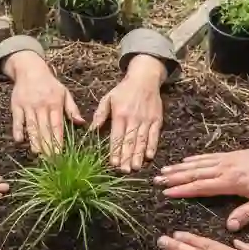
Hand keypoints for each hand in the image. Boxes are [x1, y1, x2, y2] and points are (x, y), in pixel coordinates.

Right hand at [6, 51, 83, 153]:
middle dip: (47, 145)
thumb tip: (81, 123)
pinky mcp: (17, 105)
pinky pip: (17, 120)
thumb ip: (72, 109)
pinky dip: (18, 130)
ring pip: (32, 126)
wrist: (30, 69)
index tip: (60, 153)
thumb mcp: (64, 93)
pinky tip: (19, 140)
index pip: (57, 125)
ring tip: (37, 153)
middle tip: (50, 159)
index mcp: (55, 103)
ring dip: (34, 141)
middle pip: (44, 129)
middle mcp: (41, 106)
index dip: (58, 140)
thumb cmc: (50, 84)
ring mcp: (28, 106)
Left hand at [91, 55, 164, 170]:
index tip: (113, 163)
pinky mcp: (157, 120)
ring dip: (138, 155)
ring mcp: (146, 120)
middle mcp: (133, 118)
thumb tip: (91, 130)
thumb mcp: (108, 98)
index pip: (117, 136)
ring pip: (142, 140)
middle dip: (126, 157)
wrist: (145, 78)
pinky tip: (149, 156)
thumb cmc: (124, 90)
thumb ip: (100, 115)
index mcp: (120, 114)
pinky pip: (154, 135)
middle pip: (129, 141)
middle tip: (124, 171)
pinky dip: (152, 145)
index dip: (115, 150)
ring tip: (135, 167)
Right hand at [154, 142, 248, 229]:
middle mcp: (224, 169)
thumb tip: (228, 227)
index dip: (183, 190)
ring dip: (180, 167)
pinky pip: (207, 157)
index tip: (166, 191)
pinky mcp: (231, 155)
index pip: (201, 186)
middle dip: (174, 177)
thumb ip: (247, 214)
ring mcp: (226, 160)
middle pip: (194, 173)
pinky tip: (186, 160)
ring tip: (164, 170)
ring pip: (198, 164)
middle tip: (156, 179)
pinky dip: (194, 159)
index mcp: (230, 182)